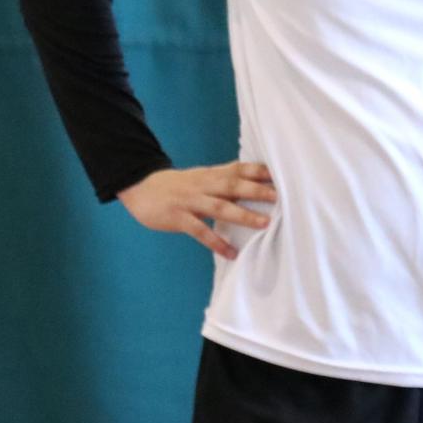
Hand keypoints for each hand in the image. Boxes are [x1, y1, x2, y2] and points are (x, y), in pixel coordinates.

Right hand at [116, 162, 277, 259]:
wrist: (140, 186)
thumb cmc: (176, 186)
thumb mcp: (200, 178)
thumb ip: (223, 181)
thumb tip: (254, 185)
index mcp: (209, 175)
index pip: (238, 169)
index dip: (259, 172)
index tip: (282, 174)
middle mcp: (202, 185)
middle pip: (232, 186)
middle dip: (256, 191)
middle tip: (279, 197)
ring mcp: (190, 201)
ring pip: (219, 207)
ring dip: (243, 214)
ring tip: (264, 223)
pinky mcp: (178, 217)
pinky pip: (199, 231)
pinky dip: (216, 242)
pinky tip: (231, 253)